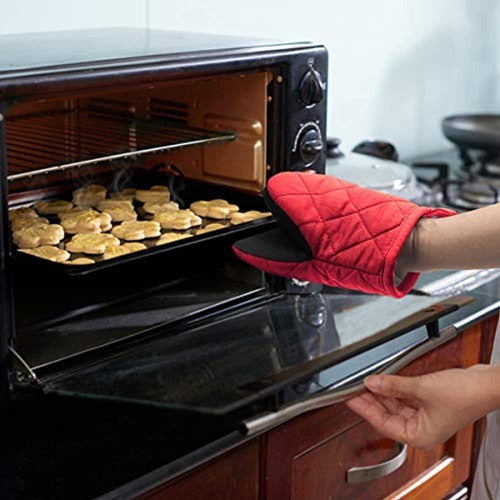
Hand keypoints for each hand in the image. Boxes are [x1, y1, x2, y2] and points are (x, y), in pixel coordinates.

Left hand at [345, 365, 499, 449]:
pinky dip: (394, 390)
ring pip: (395, 405)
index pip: (382, 423)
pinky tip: (383, 381)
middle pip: (387, 415)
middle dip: (371, 400)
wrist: (487, 384)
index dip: (364, 409)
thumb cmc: (465, 395)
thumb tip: (371, 383)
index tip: (350, 399)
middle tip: (354, 388)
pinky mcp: (429, 404)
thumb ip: (393, 386)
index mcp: (419, 435)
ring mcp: (425, 417)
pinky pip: (405, 398)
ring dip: (382, 393)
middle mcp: (421, 429)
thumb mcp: (422, 388)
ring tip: (365, 382)